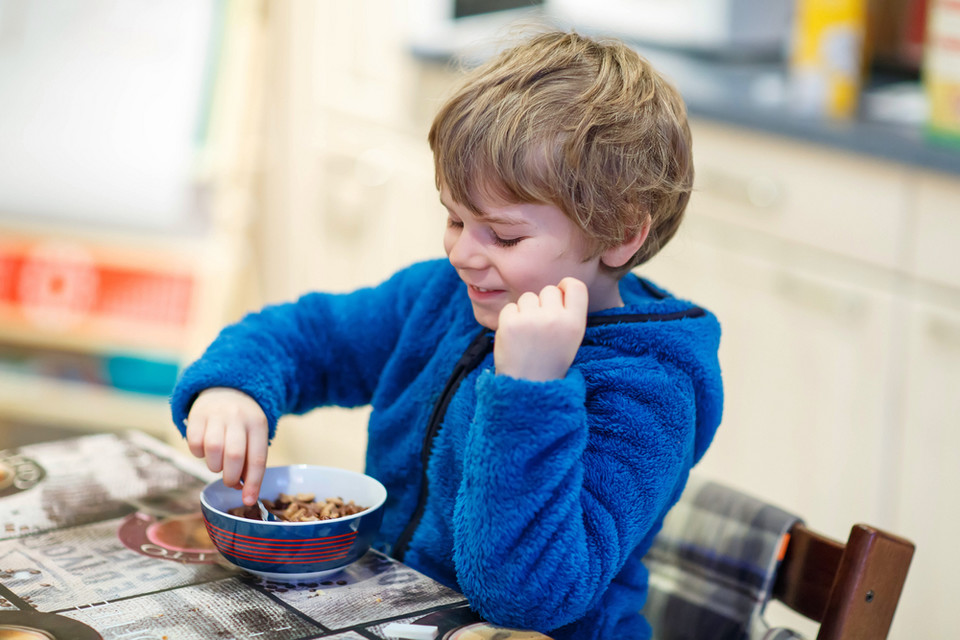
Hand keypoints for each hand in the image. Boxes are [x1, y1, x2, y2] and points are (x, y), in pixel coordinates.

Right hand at [185, 387, 268, 505]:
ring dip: (214, 466)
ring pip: (213, 449)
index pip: (258, 458)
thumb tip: (245, 492)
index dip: (254, 483)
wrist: (225, 390)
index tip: (249, 501)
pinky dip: (198, 454)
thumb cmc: (242, 424)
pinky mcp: (197, 415)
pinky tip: (205, 450)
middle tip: (230, 481)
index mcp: (258, 424)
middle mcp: (238, 417)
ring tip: (218, 463)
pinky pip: (194, 443)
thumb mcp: (254, 435)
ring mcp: (217, 414)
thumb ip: (250, 461)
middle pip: (234, 455)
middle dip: (231, 477)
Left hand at [494, 277, 588, 380]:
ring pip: (528, 297)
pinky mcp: (509, 323)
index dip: (566, 287)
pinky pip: (510, 307)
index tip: (560, 296)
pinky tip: (515, 336)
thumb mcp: (571, 339)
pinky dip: (510, 318)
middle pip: (549, 290)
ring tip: (528, 333)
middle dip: (543, 303)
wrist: (527, 387)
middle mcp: (555, 319)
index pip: (576, 286)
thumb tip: (558, 288)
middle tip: (541, 326)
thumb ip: (568, 313)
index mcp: (575, 323)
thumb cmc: (550, 361)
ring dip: (526, 310)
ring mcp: (531, 320)